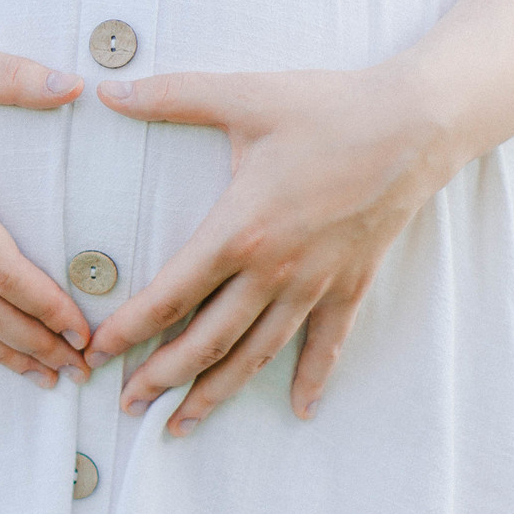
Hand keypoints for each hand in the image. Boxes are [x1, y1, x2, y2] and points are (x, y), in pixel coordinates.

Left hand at [81, 64, 462, 431]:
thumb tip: (107, 89)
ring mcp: (315, 284)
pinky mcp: (351, 284)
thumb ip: (170, 96)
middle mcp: (274, 270)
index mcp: (239, 230)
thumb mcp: (244, 96)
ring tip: (182, 423)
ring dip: (217, 393)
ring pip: (257, 355)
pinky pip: (327, 344)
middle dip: (161, 378)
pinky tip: (301, 410)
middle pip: (206, 342)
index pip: (170, 296)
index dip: (128, 330)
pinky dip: (312, 378)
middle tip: (126, 403)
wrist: (417, 124)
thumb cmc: (328, 108)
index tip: (97, 353)